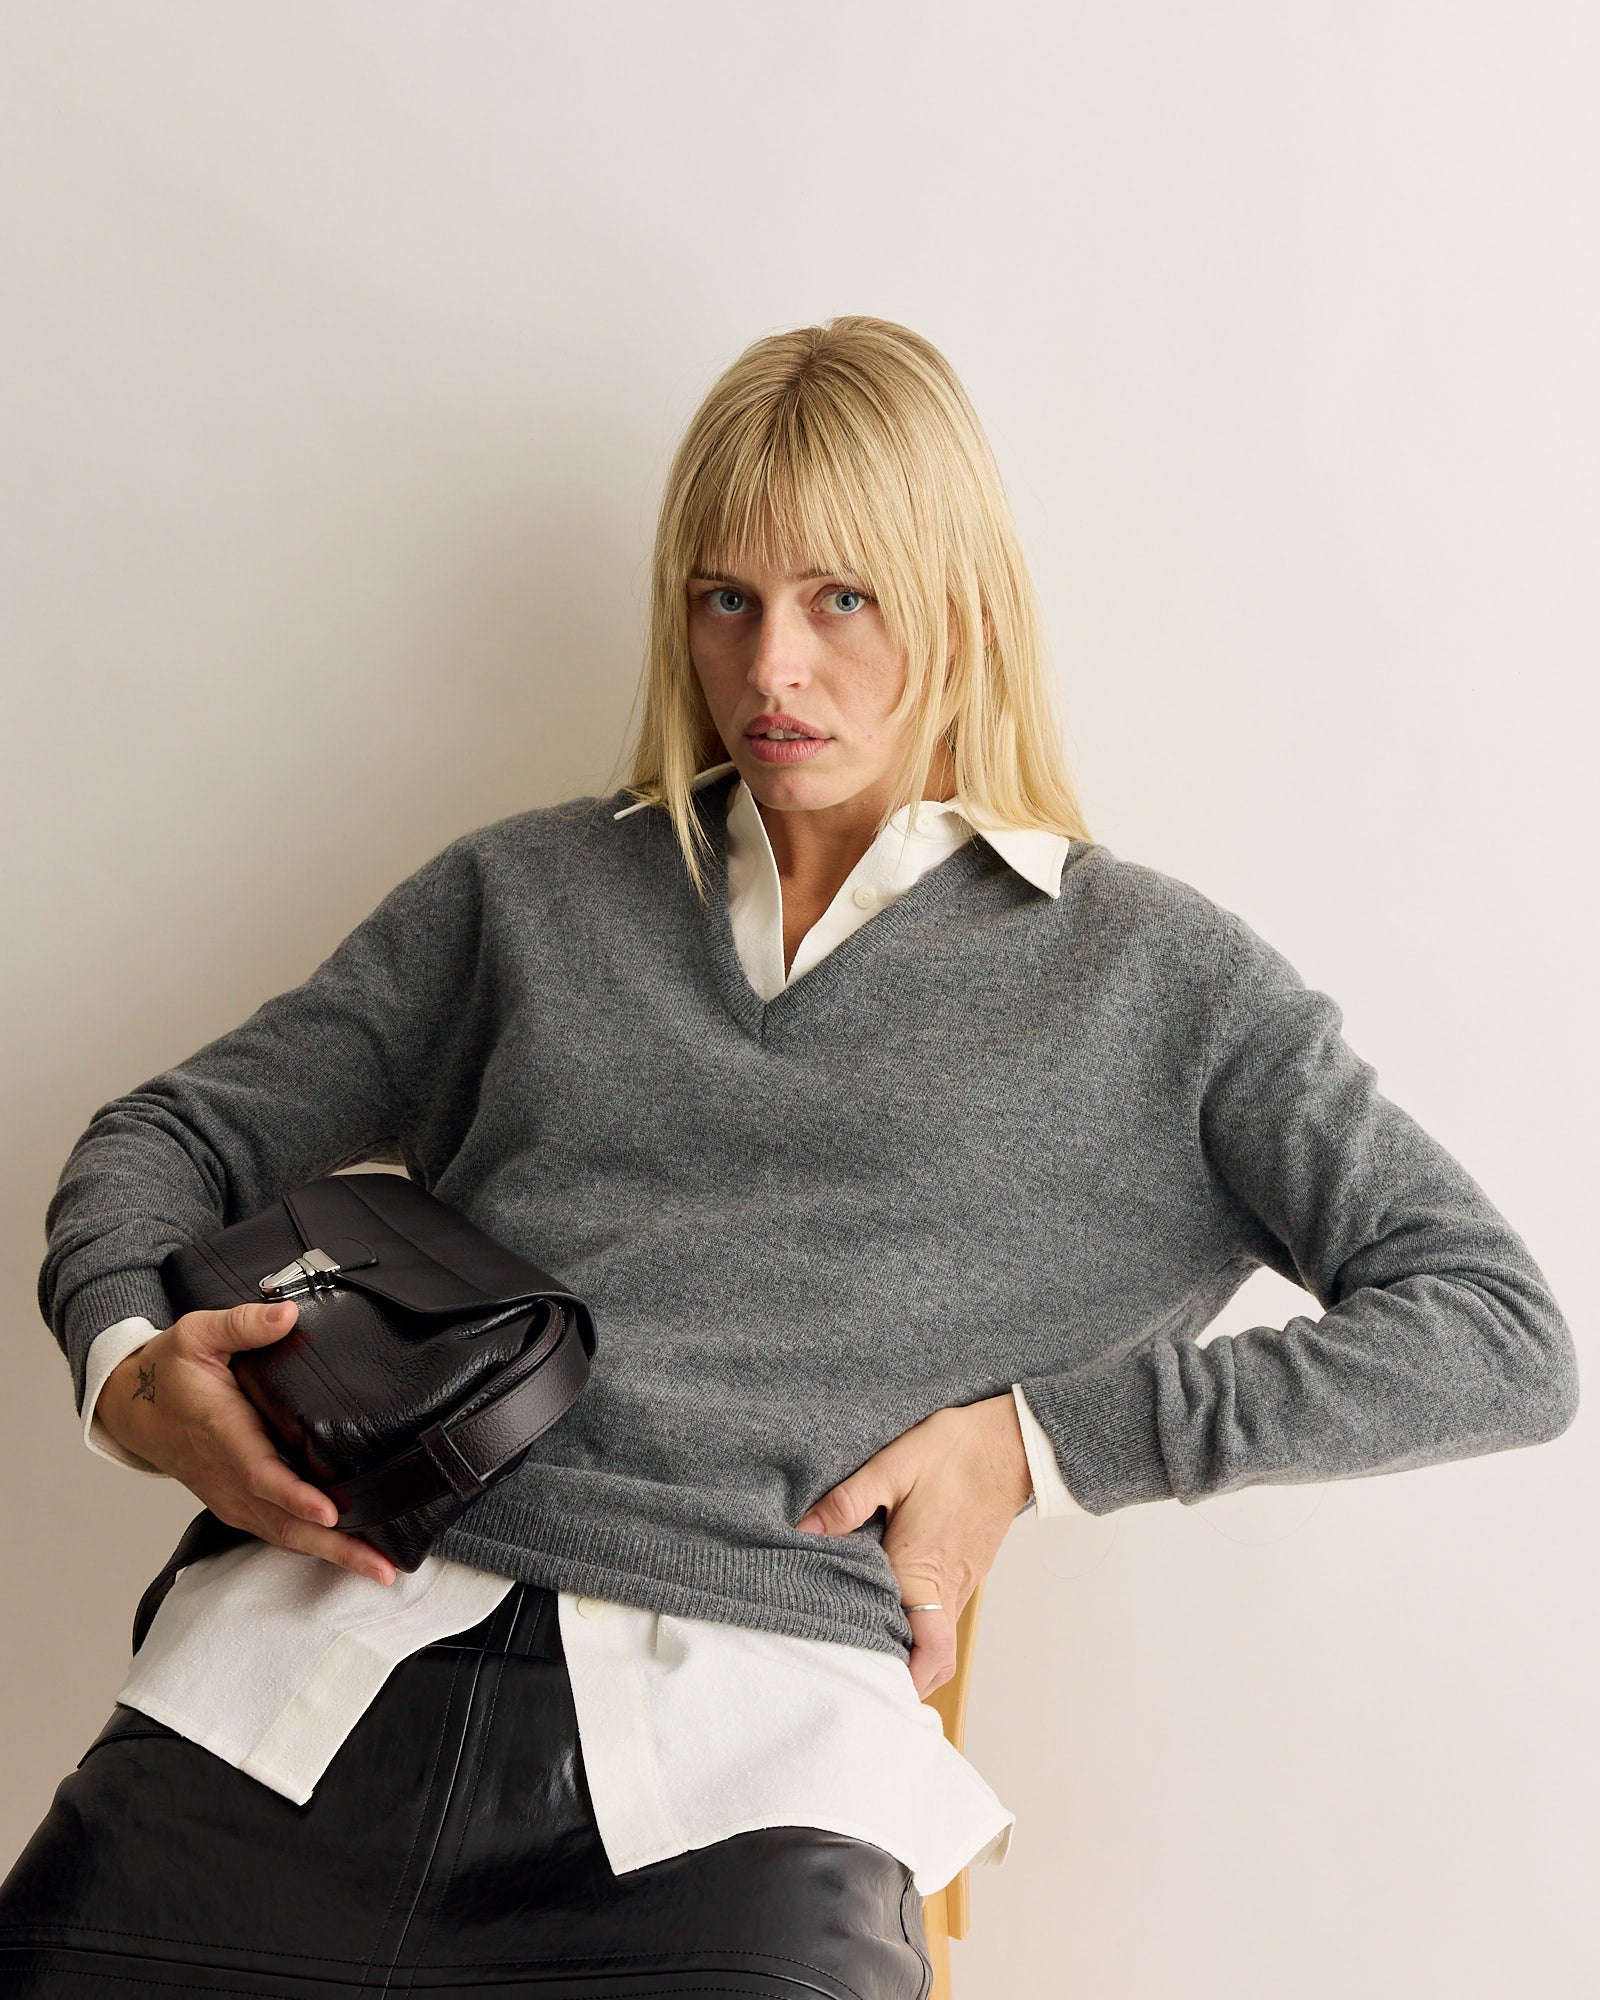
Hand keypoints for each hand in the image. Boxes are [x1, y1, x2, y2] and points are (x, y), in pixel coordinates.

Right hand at [95, 1300, 397, 1585]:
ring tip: (379, 1568)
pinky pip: (278, 1532)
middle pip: (282, 1520)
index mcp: (221, 1433)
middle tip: (380, 1566)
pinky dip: (314, 1548)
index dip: (295, 1496)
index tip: (330, 1511)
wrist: (134, 1406)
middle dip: (333, 1546)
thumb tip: (286, 1314)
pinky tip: (351, 1553)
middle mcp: (228, 1475)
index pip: (260, 1473)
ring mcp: (232, 1495)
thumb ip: (242, 1324)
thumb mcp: (198, 1333)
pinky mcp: (239, 1502)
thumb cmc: (170, 1369)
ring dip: (331, 1555)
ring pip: (283, 1534)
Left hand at [794, 1394, 1031, 1698]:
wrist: (1011, 1440)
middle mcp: (949, 1585)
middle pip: (933, 1656)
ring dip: (910, 1645)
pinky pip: (945, 1608)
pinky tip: (891, 1597)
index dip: (907, 1681)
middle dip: (901, 1671)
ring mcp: (965, 1578)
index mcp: (924, 1569)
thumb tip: (804, 1530)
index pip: (930, 1654)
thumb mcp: (892, 1465)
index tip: (874, 1687)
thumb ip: (847, 1501)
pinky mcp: (970, 1566)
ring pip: (939, 1633)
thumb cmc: (955, 1450)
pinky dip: (922, 1619)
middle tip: (858, 1667)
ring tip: (866, 1633)